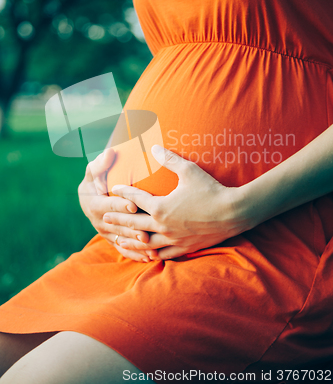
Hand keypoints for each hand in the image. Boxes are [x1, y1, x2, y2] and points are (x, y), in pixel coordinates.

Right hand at [78, 148, 151, 261]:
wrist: (94, 195)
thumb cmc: (98, 178)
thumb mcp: (95, 170)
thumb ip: (101, 163)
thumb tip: (110, 152)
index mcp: (92, 202)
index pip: (106, 204)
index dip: (119, 205)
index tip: (134, 204)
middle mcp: (97, 220)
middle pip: (116, 226)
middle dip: (131, 228)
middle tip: (146, 231)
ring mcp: (105, 233)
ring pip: (121, 240)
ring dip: (135, 244)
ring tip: (150, 245)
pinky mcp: (113, 240)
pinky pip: (124, 249)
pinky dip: (136, 254)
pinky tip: (150, 256)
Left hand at [104, 145, 253, 259]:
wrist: (233, 213)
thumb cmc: (211, 190)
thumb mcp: (189, 171)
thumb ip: (169, 159)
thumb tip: (153, 147)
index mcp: (161, 207)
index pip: (135, 199)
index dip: (123, 192)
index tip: (113, 188)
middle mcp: (163, 226)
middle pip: (133, 223)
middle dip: (118, 219)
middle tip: (103, 218)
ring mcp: (173, 239)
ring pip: (145, 243)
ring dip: (130, 240)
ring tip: (118, 239)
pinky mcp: (184, 247)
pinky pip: (163, 254)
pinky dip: (151, 253)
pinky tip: (146, 253)